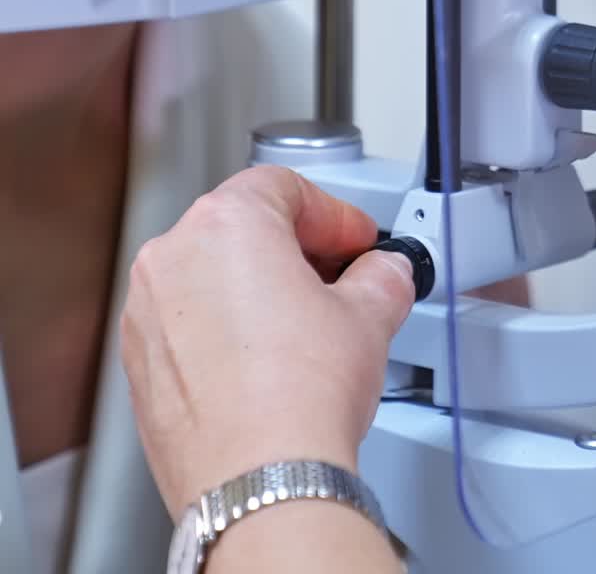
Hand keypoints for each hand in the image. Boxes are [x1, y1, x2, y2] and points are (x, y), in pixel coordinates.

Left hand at [120, 166, 414, 517]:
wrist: (260, 480)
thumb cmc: (299, 396)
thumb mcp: (371, 313)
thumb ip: (383, 273)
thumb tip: (385, 273)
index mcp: (225, 224)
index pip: (285, 186)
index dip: (334, 213)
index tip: (357, 241)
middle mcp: (172, 259)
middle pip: (243, 225)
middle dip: (298, 248)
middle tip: (341, 276)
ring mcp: (147, 314)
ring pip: (212, 275)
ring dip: (261, 288)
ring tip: (309, 326)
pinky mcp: (140, 365)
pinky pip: (190, 323)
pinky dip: (229, 330)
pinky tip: (272, 363)